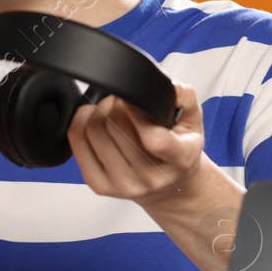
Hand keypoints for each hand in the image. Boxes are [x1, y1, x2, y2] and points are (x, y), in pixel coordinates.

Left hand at [67, 81, 205, 209]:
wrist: (171, 185)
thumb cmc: (180, 146)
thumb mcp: (193, 120)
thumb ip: (183, 96)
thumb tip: (162, 84)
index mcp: (180, 159)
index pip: (155, 140)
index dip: (136, 113)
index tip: (129, 96)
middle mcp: (152, 178)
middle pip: (117, 128)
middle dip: (116, 102)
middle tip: (122, 98)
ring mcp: (124, 185)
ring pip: (95, 132)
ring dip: (99, 110)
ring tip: (112, 107)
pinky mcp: (101, 186)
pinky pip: (78, 145)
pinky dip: (81, 123)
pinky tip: (94, 118)